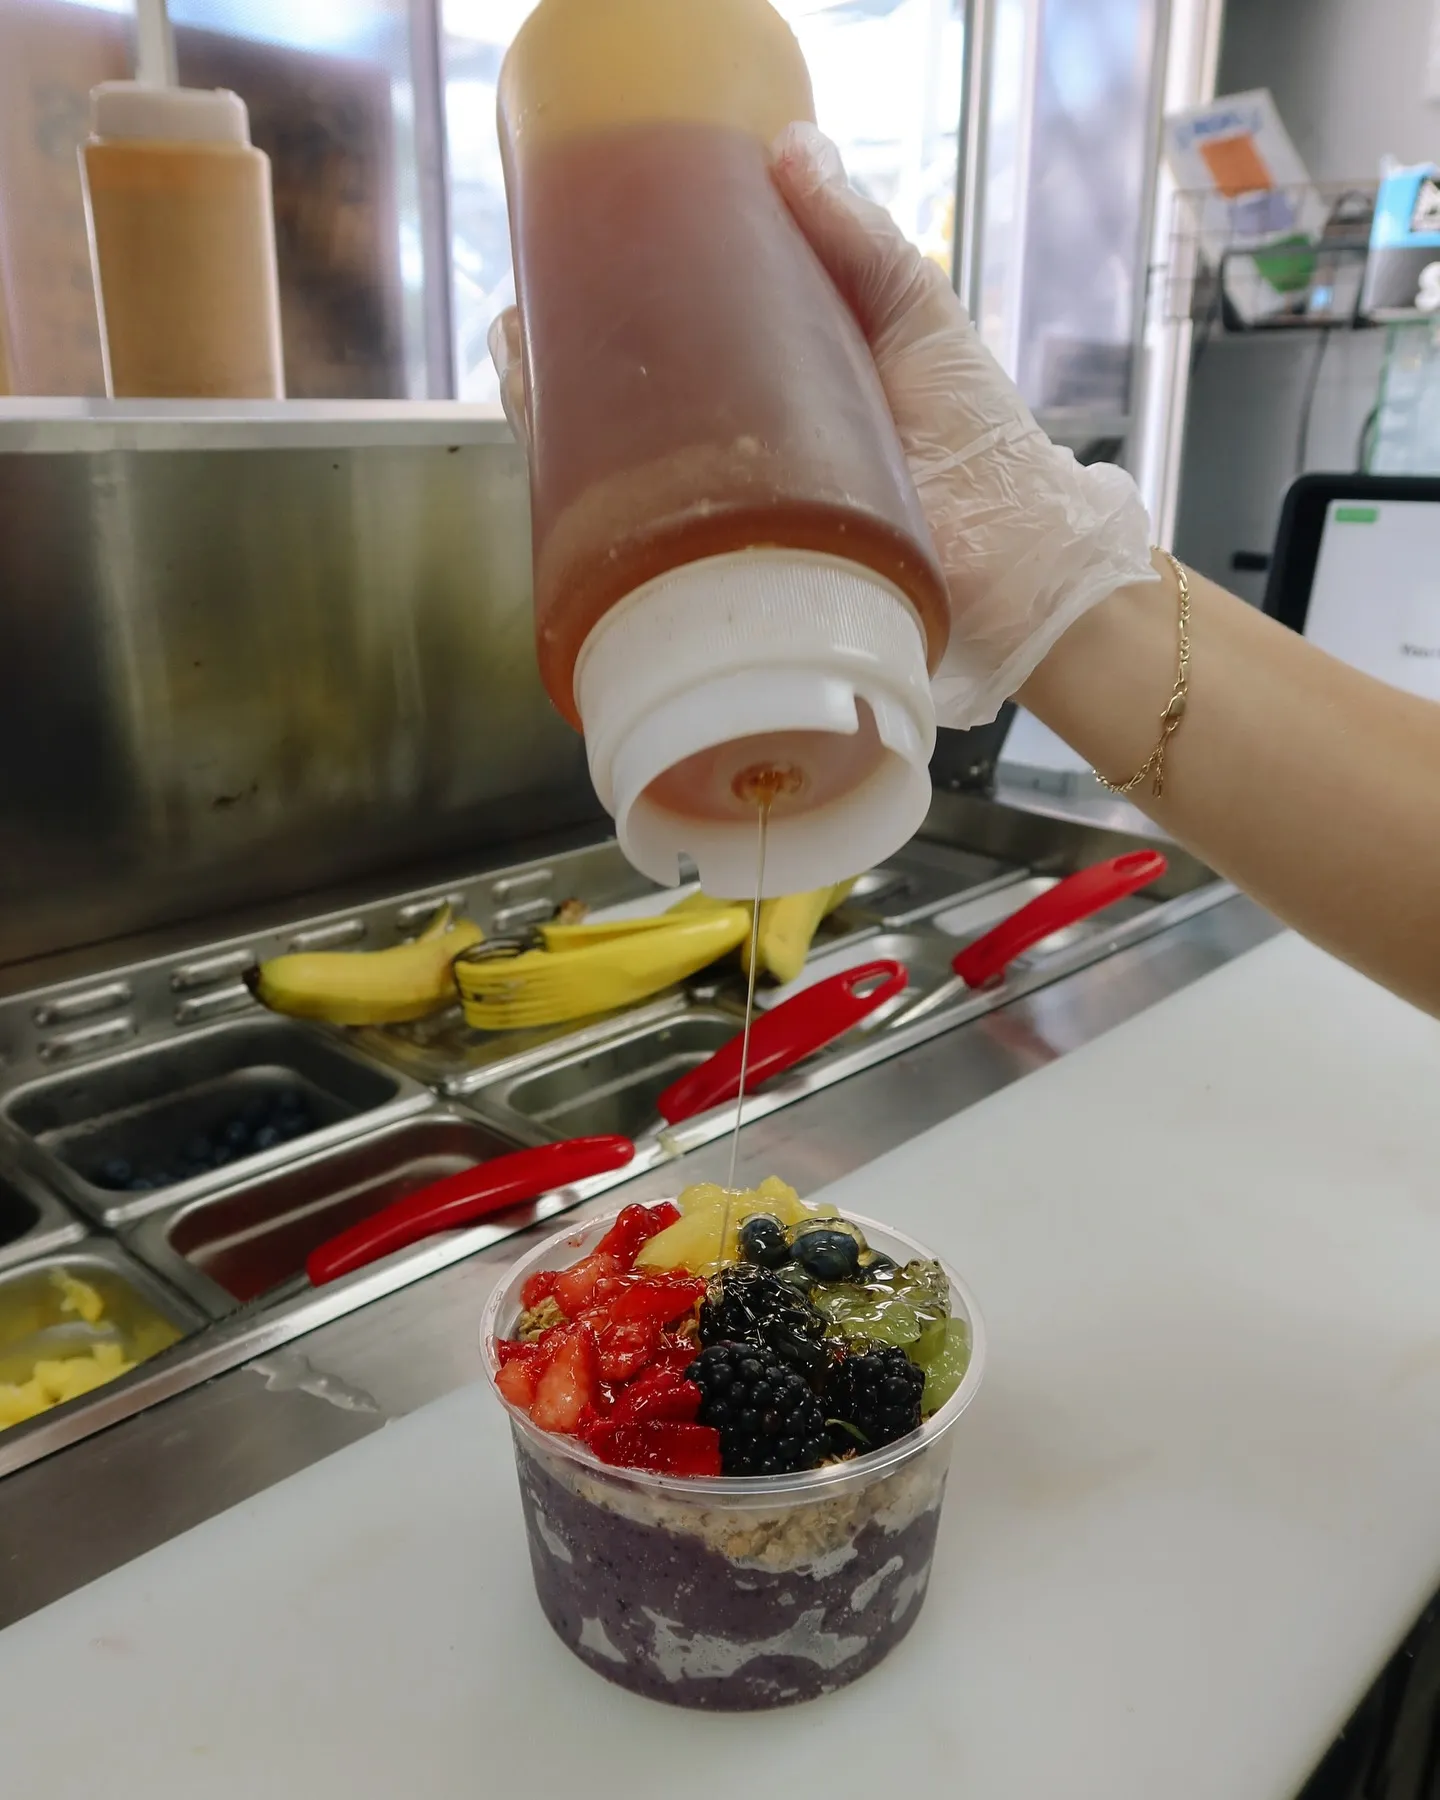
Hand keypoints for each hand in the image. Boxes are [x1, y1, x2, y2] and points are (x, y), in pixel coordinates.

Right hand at [489, 122, 1157, 728]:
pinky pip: (648, 532)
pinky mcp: (733, 560)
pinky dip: (589, 499)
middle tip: (523, 313)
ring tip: (517, 364)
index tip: (576, 249)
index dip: (627, 293)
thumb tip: (789, 146)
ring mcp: (737, 503)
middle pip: (638, 396)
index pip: (687, 327)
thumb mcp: (918, 313)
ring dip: (558, 415)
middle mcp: (749, 439)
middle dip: (568, 356)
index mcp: (786, 376)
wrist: (1011, 561)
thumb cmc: (981, 441)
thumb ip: (862, 240)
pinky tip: (551, 458)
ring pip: (624, 461)